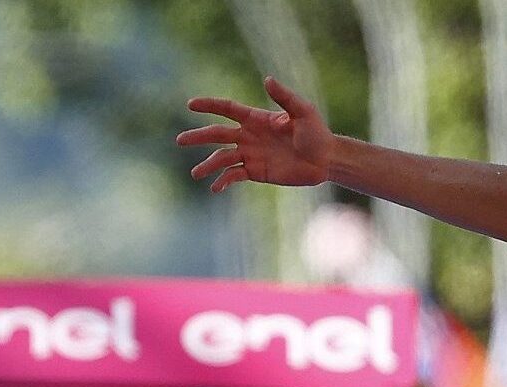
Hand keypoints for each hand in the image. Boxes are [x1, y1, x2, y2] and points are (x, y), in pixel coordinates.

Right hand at [177, 77, 331, 192]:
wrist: (326, 160)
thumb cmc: (317, 133)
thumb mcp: (303, 112)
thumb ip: (284, 97)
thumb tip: (267, 79)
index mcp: (256, 118)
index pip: (227, 109)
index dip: (209, 105)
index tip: (190, 105)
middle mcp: (249, 135)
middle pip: (218, 134)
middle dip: (199, 137)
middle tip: (180, 141)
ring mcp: (251, 154)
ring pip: (222, 158)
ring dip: (208, 165)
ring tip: (196, 173)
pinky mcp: (256, 172)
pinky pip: (234, 175)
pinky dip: (223, 181)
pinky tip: (215, 188)